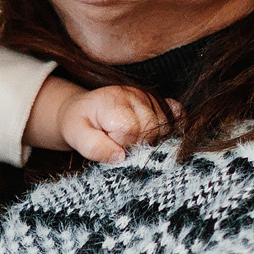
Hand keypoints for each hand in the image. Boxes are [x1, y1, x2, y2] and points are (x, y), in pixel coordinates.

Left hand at [25, 77, 172, 159]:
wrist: (82, 109)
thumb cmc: (79, 123)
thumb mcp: (76, 136)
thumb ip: (94, 147)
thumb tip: (120, 158)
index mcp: (113, 103)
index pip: (130, 131)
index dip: (121, 146)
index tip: (109, 146)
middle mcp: (134, 95)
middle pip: (151, 129)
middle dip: (138, 145)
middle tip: (121, 145)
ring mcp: (149, 97)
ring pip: (166, 125)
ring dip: (153, 139)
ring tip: (133, 139)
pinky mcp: (158, 101)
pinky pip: (177, 113)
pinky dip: (173, 125)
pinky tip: (158, 135)